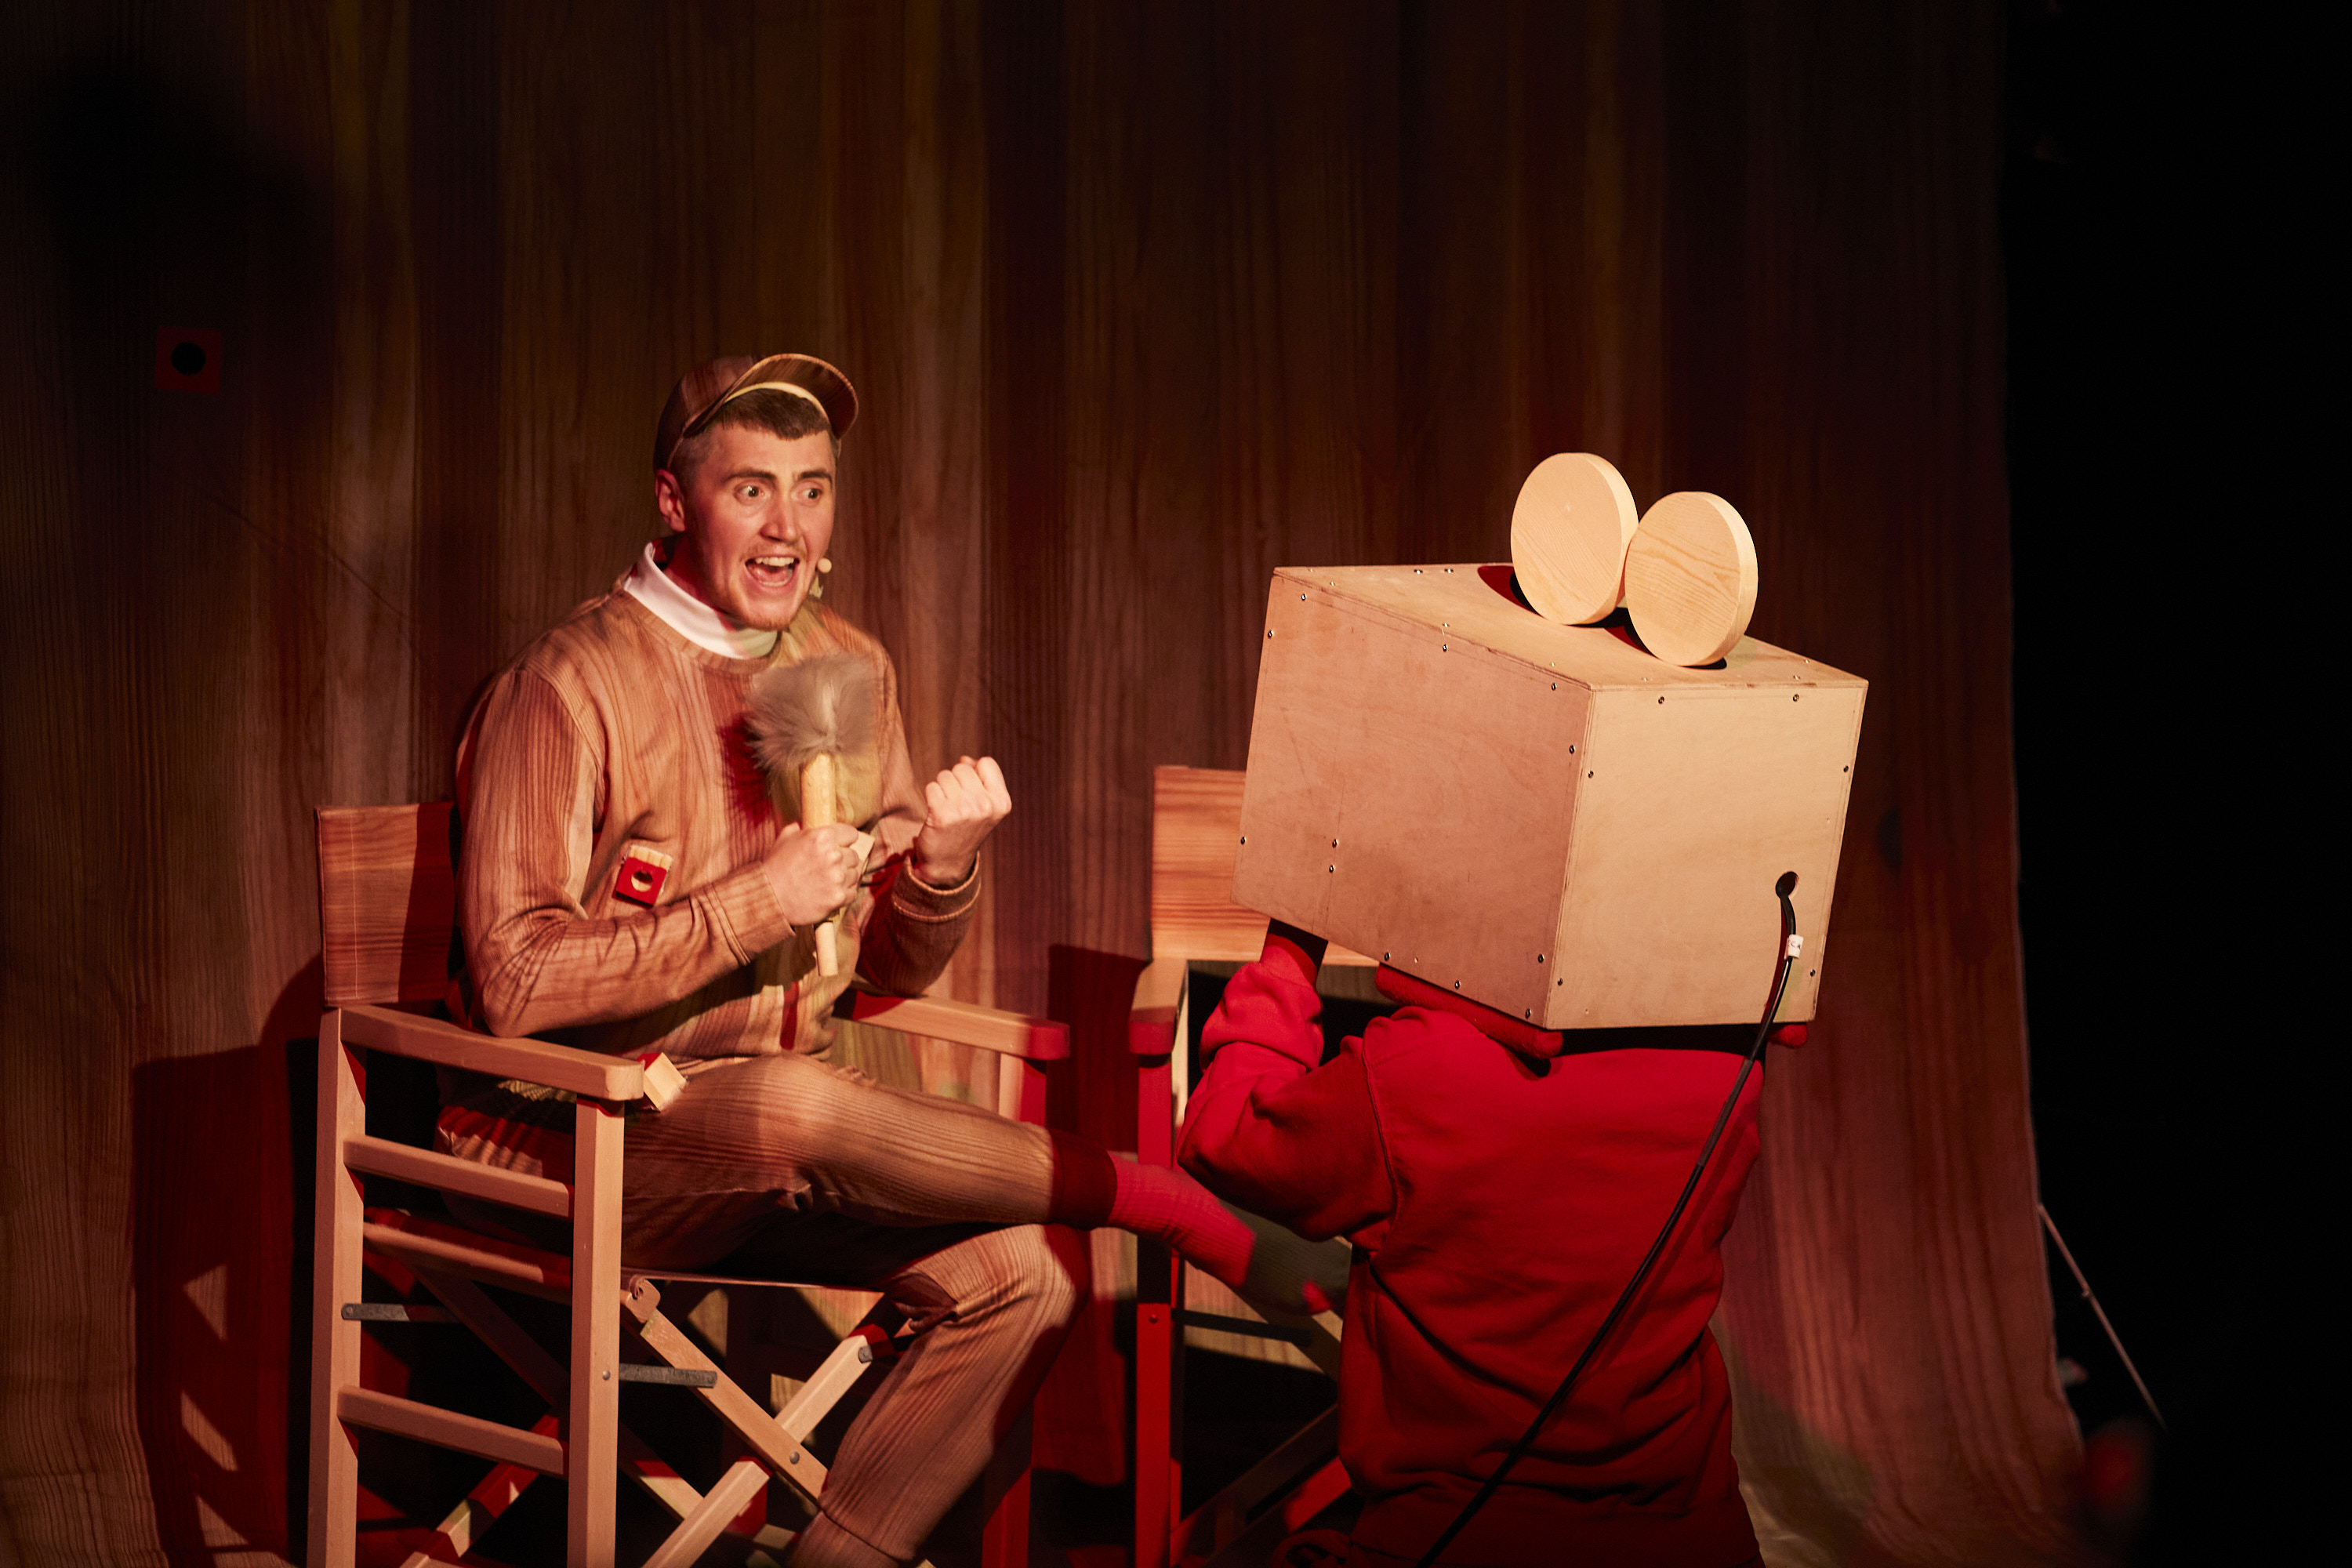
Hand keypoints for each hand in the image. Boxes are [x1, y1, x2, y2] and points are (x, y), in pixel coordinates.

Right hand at [763, 821, 863, 925]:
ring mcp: (837, 877)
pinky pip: (852, 892)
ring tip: (827, 882)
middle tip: (828, 868)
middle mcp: (833, 855)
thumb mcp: (784, 840)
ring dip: (844, 878)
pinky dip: (844, 894)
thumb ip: (798, 829)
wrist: (769, 898)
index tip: (840, 846)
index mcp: (822, 837)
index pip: (851, 834)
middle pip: (854, 855)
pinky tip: (829, 893)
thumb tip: (802, 824)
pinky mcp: (838, 897)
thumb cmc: (775, 868)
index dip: (845, 840)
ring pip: (855, 874)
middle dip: (843, 861)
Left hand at [912, 755, 1009, 884]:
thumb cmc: (965, 829)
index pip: (987, 763)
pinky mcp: (942, 814)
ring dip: (942, 789)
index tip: (972, 791)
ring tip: (947, 809)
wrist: (948, 863)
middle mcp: (986, 806)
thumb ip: (980, 779)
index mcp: (1002, 802)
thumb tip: (965, 759)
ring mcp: (964, 810)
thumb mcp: (985, 805)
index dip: (975, 772)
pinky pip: (932, 787)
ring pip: (945, 775)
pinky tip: (936, 813)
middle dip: (956, 781)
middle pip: (963, 767)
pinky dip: (931, 797)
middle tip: (957, 804)